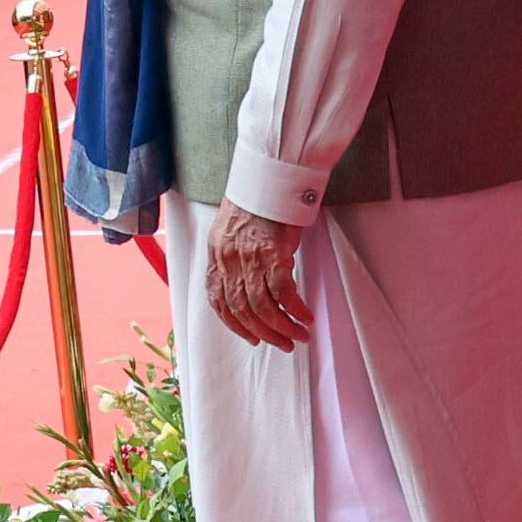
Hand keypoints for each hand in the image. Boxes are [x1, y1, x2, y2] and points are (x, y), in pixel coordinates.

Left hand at [204, 202, 314, 350]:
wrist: (267, 179)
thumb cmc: (253, 204)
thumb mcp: (230, 231)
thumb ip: (233, 258)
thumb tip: (247, 282)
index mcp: (216, 256)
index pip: (218, 301)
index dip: (234, 324)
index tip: (250, 336)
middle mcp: (229, 261)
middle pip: (242, 309)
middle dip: (263, 332)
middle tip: (282, 343)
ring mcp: (250, 259)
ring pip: (262, 306)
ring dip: (281, 326)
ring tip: (297, 335)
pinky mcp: (274, 254)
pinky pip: (284, 292)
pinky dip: (295, 309)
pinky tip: (305, 316)